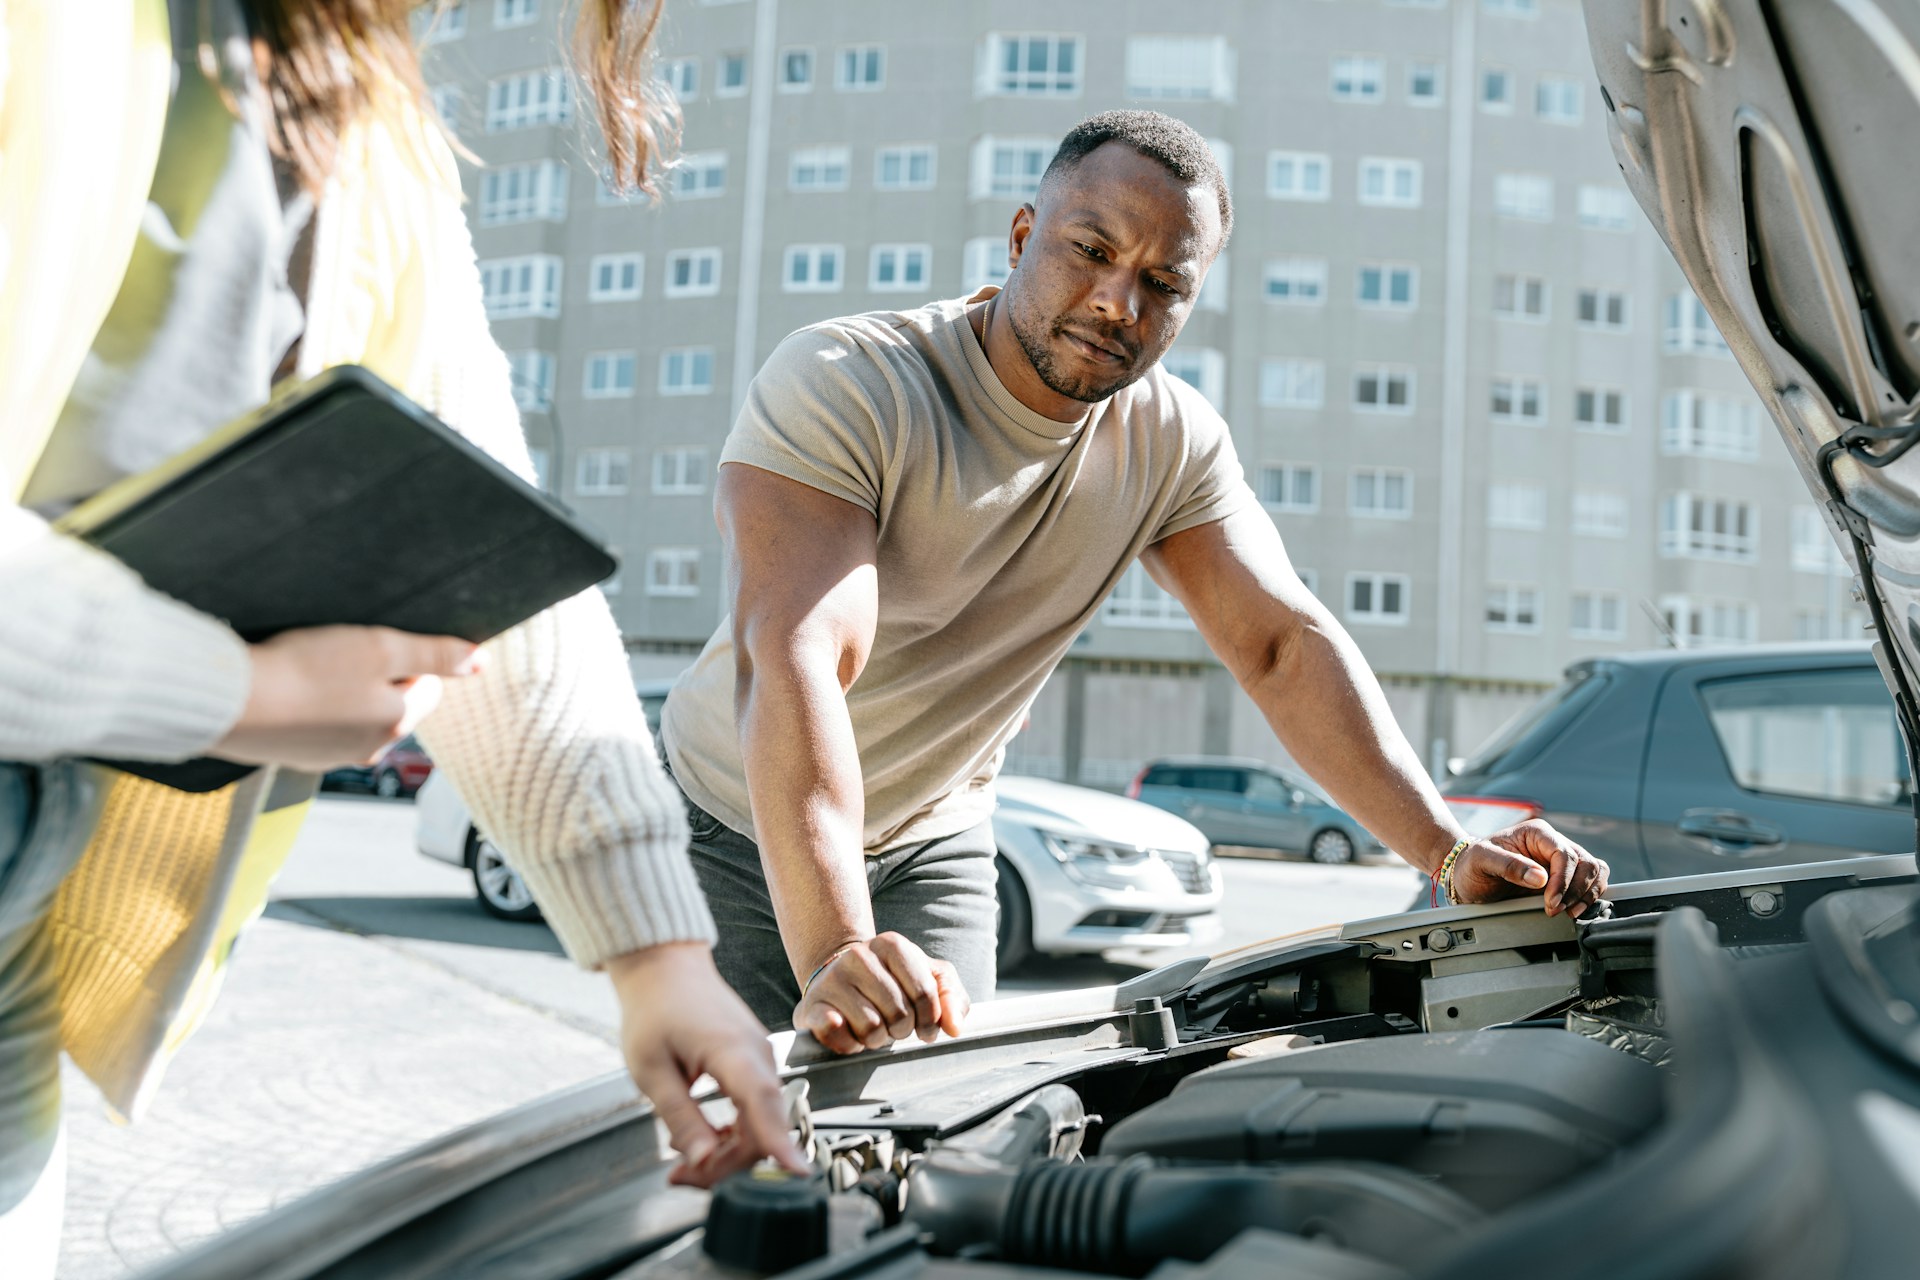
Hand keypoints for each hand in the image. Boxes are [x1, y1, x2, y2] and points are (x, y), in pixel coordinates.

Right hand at [212, 625, 481, 770]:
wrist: (230, 703)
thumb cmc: (306, 670)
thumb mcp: (380, 649)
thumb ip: (433, 655)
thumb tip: (481, 661)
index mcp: (397, 723)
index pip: (430, 688)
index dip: (407, 660)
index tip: (375, 645)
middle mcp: (370, 748)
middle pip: (393, 702)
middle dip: (376, 676)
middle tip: (341, 652)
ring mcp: (331, 757)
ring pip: (355, 714)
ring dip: (343, 691)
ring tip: (312, 669)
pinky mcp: (297, 756)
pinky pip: (320, 726)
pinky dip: (312, 707)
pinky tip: (292, 688)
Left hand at [606, 942, 809, 1186]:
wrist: (666, 970)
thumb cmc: (655, 1011)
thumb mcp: (651, 1070)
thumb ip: (681, 1116)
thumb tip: (702, 1160)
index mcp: (731, 1049)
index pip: (762, 1102)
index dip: (778, 1141)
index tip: (796, 1170)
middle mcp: (757, 1052)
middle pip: (762, 1124)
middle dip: (727, 1163)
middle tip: (681, 1177)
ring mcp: (760, 1056)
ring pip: (760, 1120)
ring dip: (728, 1150)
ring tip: (683, 1159)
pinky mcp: (755, 1061)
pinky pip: (756, 1106)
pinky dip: (734, 1130)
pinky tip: (705, 1137)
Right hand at [793, 932, 969, 1055]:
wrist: (838, 976)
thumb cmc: (891, 981)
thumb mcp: (927, 978)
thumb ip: (951, 997)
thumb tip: (954, 1027)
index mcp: (892, 945)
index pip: (925, 993)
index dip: (930, 1020)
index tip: (925, 1027)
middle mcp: (859, 956)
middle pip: (900, 1015)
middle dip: (902, 1030)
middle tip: (894, 1025)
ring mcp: (833, 979)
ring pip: (871, 1028)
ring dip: (877, 1039)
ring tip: (872, 1026)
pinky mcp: (812, 1005)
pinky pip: (838, 1035)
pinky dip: (850, 1045)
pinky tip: (850, 1033)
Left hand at [1446, 819, 1608, 918]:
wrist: (1468, 875)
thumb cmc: (1472, 864)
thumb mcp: (1482, 862)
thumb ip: (1509, 866)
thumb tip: (1541, 878)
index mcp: (1536, 833)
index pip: (1564, 854)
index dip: (1563, 881)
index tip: (1552, 903)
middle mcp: (1552, 842)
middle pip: (1585, 863)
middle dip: (1575, 890)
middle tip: (1556, 910)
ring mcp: (1561, 859)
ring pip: (1595, 870)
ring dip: (1587, 894)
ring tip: (1568, 912)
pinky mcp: (1565, 876)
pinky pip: (1592, 881)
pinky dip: (1590, 895)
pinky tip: (1575, 908)